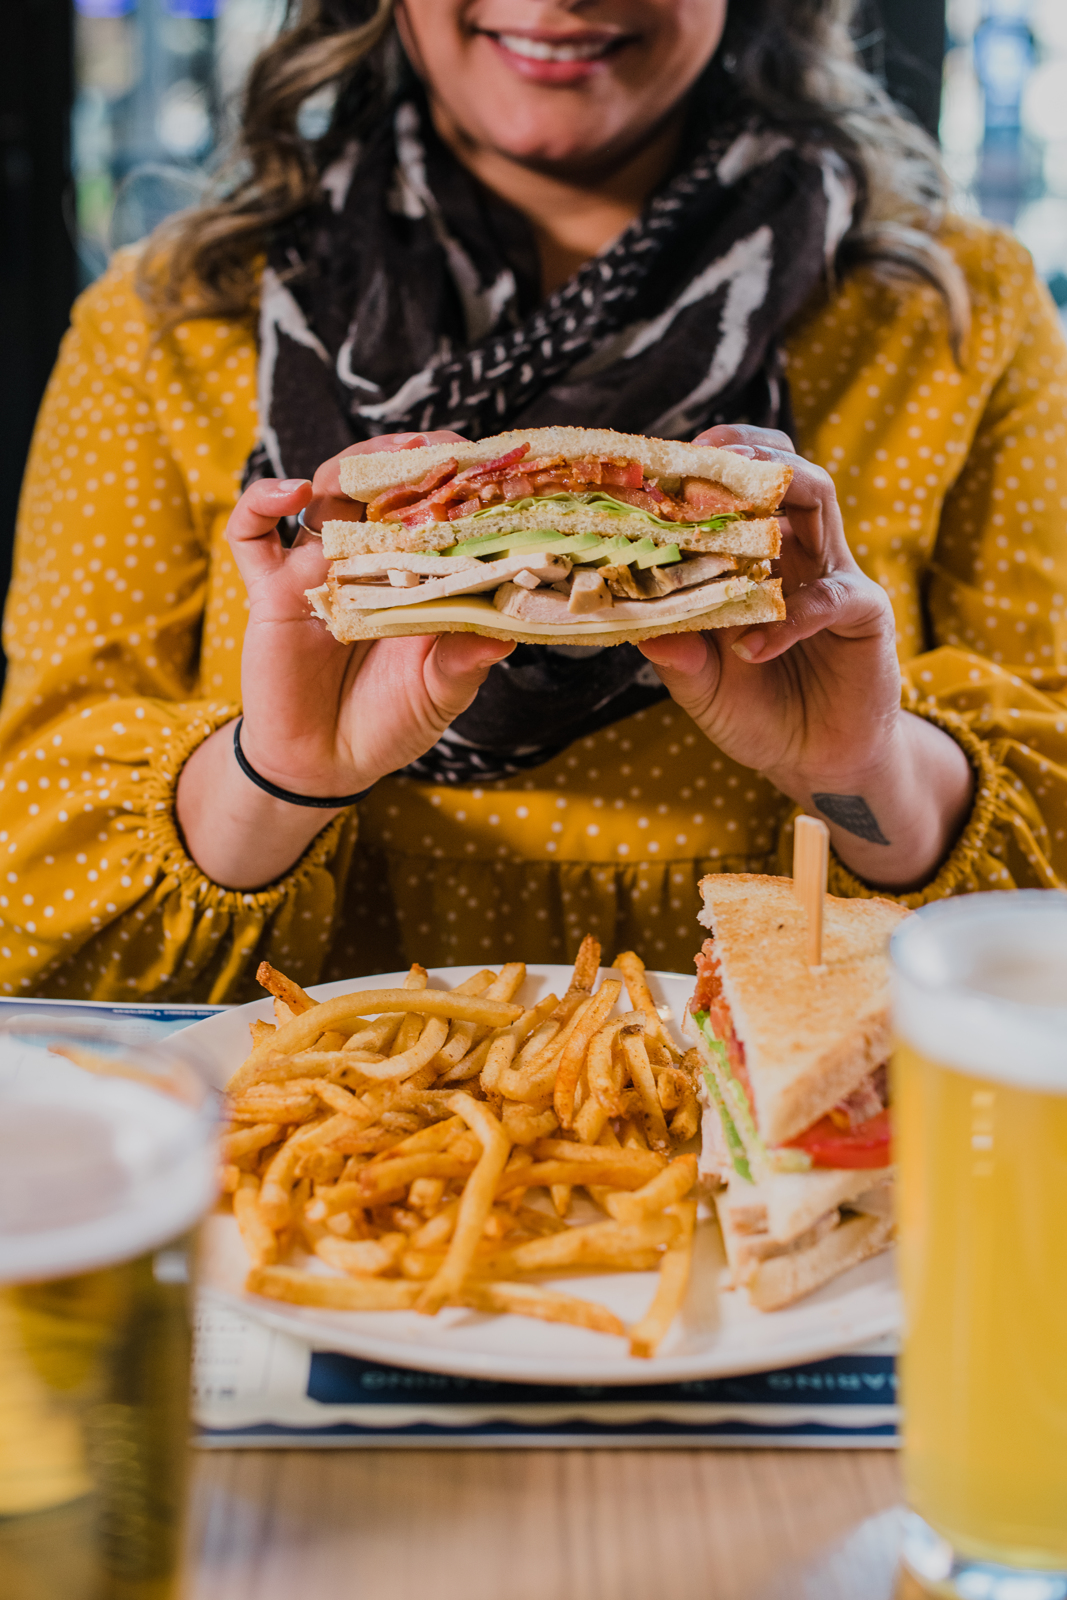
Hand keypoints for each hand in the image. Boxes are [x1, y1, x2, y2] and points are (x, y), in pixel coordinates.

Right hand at [176, 433, 513, 887]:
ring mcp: (315, 569)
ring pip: (323, 492)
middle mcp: (365, 560)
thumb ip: (465, 662)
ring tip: (377, 461)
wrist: (325, 766)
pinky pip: (250, 534)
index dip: (453, 482)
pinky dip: (262, 501)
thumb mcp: (440, 693)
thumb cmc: (389, 722)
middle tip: (434, 447)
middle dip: (403, 458)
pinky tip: (293, 492)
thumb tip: (504, 635)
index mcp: (413, 576)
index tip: (481, 464)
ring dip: (349, 465)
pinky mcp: (270, 591)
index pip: (432, 510)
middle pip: (378, 485)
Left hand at [638, 425, 973, 888]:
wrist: (816, 762)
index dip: (705, 468)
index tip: (660, 464)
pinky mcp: (864, 614)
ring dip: (778, 489)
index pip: (737, 489)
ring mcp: (831, 576)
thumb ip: (677, 658)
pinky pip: (831, 596)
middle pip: (783, 471)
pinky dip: (790, 618)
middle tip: (700, 461)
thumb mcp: (701, 688)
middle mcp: (795, 554)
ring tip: (732, 511)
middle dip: (746, 455)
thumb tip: (640, 630)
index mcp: (753, 559)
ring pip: (819, 498)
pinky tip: (751, 648)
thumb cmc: (757, 715)